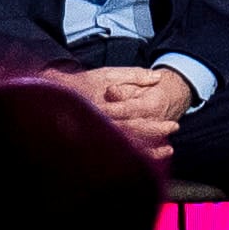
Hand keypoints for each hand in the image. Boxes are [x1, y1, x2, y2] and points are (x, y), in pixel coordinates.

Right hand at [48, 64, 189, 159]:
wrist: (55, 94)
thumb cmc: (83, 83)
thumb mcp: (108, 74)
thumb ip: (133, 76)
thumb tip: (157, 78)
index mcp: (106, 109)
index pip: (135, 120)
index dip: (156, 126)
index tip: (172, 125)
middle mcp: (102, 125)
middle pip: (135, 136)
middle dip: (157, 138)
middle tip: (173, 134)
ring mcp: (98, 137)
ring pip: (128, 149)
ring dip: (150, 151)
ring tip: (168, 150)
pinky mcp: (95, 143)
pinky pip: (119, 153)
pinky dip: (137, 155)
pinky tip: (149, 154)